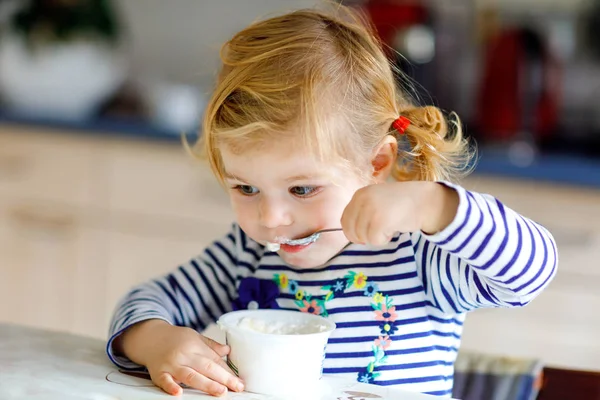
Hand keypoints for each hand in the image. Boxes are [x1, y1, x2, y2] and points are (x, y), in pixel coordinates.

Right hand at [117, 320, 243, 396]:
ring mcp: (171, 364)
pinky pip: (164, 380)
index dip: (227, 371)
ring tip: (220, 391)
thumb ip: (211, 346)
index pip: (215, 360)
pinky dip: (171, 386)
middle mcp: (184, 354)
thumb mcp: (194, 336)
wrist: (149, 337)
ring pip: (190, 375)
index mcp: (195, 345)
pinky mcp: (158, 373)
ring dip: (206, 384)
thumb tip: (228, 351)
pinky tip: (178, 393)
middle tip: (236, 387)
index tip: (239, 381)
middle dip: (223, 379)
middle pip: (206, 367)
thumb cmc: (175, 339)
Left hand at [341, 181, 458, 245]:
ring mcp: (370, 209)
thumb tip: (349, 233)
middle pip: (351, 230)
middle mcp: (362, 199)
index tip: (363, 235)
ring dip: (376, 237)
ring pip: (363, 236)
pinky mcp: (380, 221)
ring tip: (389, 226)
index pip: (344, 219)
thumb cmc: (402, 203)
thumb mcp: (377, 200)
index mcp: (359, 194)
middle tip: (379, 233)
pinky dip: (384, 239)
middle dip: (363, 237)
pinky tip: (394, 229)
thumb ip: (363, 211)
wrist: (425, 200)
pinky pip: (374, 240)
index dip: (352, 231)